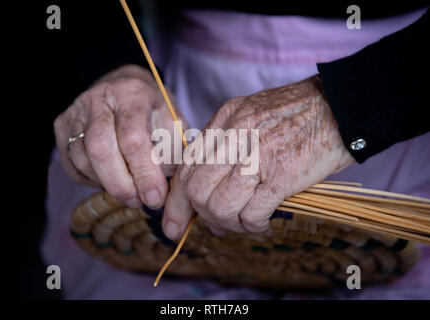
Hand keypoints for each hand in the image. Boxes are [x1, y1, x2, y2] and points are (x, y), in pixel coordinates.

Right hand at [54, 65, 184, 208]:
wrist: (124, 88)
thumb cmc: (152, 111)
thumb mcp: (173, 123)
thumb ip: (173, 151)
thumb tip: (166, 184)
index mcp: (132, 94)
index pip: (133, 139)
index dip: (144, 173)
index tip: (155, 197)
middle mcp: (99, 99)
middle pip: (101, 149)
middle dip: (121, 185)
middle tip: (138, 201)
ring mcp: (76, 111)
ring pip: (83, 160)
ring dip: (107, 185)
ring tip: (129, 191)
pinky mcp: (61, 125)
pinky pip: (72, 165)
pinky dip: (92, 180)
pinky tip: (110, 178)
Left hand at [162, 75, 354, 239]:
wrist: (340, 106)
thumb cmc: (296, 114)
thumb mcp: (251, 111)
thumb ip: (224, 139)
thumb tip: (207, 180)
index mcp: (225, 120)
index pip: (186, 167)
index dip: (176, 201)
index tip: (174, 223)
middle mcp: (235, 136)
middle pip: (197, 191)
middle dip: (202, 217)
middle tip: (216, 224)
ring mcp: (257, 156)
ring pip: (220, 206)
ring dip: (229, 223)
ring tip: (243, 221)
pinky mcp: (281, 176)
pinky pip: (252, 213)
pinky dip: (253, 225)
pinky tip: (262, 221)